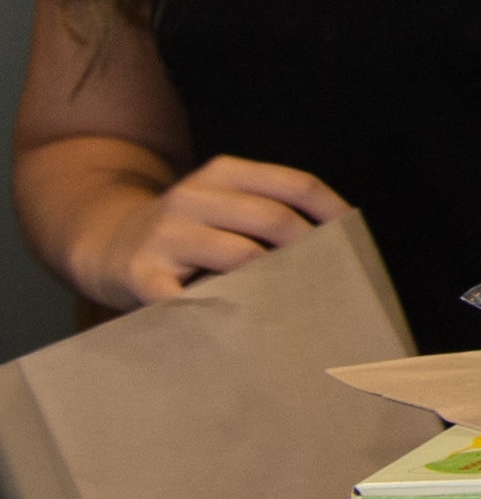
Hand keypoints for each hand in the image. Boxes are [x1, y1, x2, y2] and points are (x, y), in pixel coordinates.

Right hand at [95, 153, 341, 303]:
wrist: (107, 243)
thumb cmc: (188, 232)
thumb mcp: (224, 204)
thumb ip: (268, 212)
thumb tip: (340, 244)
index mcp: (223, 173)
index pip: (295, 185)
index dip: (333, 212)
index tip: (355, 241)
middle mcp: (193, 197)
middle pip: (272, 219)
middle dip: (310, 251)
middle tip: (332, 281)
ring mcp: (165, 235)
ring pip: (241, 257)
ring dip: (276, 284)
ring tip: (299, 305)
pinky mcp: (142, 275)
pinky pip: (194, 297)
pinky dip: (226, 310)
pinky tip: (247, 324)